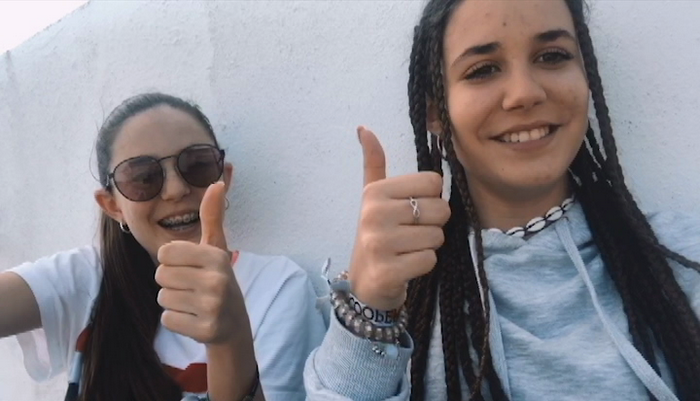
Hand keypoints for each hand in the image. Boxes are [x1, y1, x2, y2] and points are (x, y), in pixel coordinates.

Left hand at [155, 182, 245, 343]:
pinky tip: (194, 319)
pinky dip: (176, 321)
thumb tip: (216, 182)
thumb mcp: (216, 248)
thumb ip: (212, 216)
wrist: (234, 324)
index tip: (190, 268)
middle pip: (161, 275)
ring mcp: (213, 307)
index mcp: (216, 256)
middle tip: (192, 287)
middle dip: (171, 282)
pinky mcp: (206, 329)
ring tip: (194, 302)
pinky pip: (167, 320)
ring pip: (162, 298)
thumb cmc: (218, 280)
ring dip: (173, 302)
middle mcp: (217, 280)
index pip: (165, 252)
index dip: (172, 261)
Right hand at [348, 127, 450, 310]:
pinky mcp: (388, 271)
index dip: (431, 199)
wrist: (364, 282)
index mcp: (375, 192)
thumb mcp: (372, 197)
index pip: (434, 183)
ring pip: (437, 237)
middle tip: (411, 235)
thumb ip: (374, 163)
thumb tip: (364, 128)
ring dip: (428, 247)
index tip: (411, 212)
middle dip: (433, 225)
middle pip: (440, 210)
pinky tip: (405, 266)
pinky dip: (423, 266)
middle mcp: (374, 214)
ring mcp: (379, 244)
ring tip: (407, 250)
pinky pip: (429, 260)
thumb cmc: (377, 234)